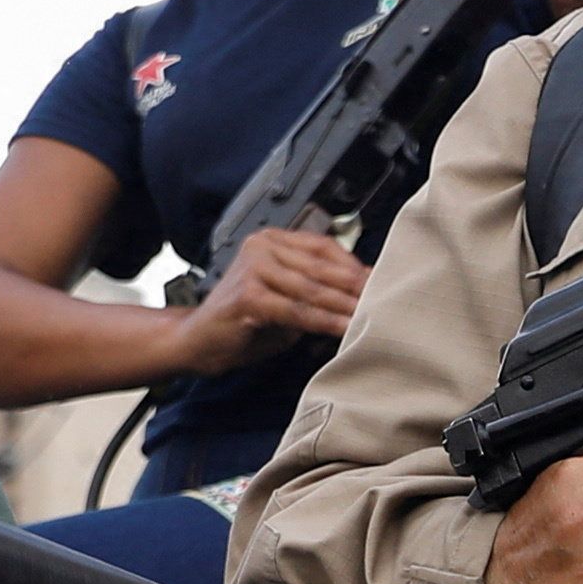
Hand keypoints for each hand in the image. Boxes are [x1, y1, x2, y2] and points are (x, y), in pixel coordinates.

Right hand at [172, 222, 370, 368]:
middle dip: (356, 287)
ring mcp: (253, 269)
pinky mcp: (249, 296)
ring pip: (313, 288)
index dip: (354, 266)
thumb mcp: (284, 298)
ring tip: (371, 318)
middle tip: (385, 301)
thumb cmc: (242, 321)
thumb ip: (314, 289)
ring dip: (345, 306)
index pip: (323, 246)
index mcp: (270, 241)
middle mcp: (260, 247)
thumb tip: (361, 292)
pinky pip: (298, 310)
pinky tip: (343, 330)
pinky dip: (325, 322)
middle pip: (321, 266)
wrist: (197, 342)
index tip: (380, 281)